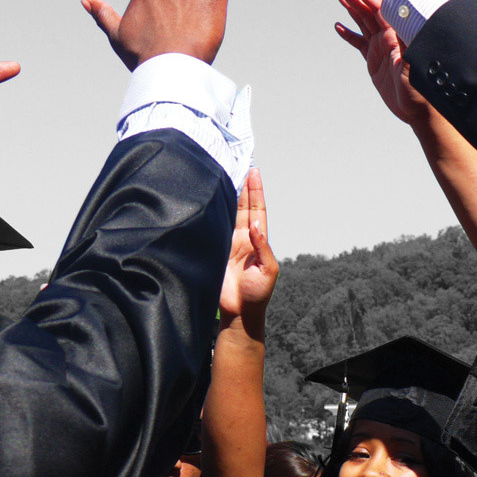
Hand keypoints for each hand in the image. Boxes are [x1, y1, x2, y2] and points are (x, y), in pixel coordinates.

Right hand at [218, 168, 277, 326]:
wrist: (239, 314)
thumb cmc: (257, 294)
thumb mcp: (268, 271)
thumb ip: (263, 248)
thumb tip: (256, 226)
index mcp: (257, 240)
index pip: (257, 210)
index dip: (255, 191)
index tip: (254, 171)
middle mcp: (242, 238)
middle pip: (242, 206)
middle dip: (241, 185)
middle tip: (239, 163)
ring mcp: (226, 243)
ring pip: (227, 213)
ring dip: (227, 194)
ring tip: (224, 172)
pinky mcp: (213, 250)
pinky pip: (212, 227)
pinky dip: (211, 213)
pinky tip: (207, 198)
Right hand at [333, 0, 428, 125]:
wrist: (417, 109)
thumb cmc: (420, 90)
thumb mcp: (412, 69)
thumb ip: (403, 49)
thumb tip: (393, 29)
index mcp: (397, 36)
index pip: (379, 10)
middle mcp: (388, 38)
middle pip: (368, 12)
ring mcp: (380, 48)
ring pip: (363, 23)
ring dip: (351, 8)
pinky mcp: (374, 61)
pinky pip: (359, 43)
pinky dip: (349, 34)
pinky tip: (339, 26)